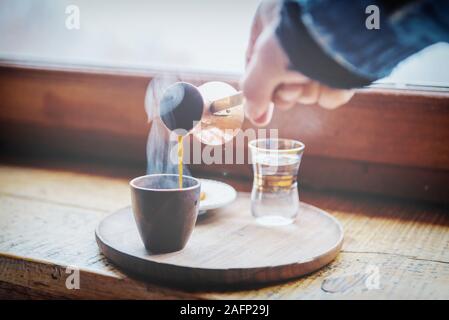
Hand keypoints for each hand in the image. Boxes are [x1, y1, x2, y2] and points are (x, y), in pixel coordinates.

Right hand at [241, 0, 353, 125]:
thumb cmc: (301, 36)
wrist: (352, 27)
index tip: (258, 110)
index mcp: (272, 22)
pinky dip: (332, 93)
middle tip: (291, 90)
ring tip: (310, 81)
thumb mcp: (265, 64)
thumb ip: (253, 91)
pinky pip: (333, 89)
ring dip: (308, 92)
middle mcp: (297, 34)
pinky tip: (332, 83)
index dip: (256, 88)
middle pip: (282, 80)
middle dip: (286, 93)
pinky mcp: (348, 63)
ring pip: (308, 88)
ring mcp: (323, 50)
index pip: (255, 62)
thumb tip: (254, 115)